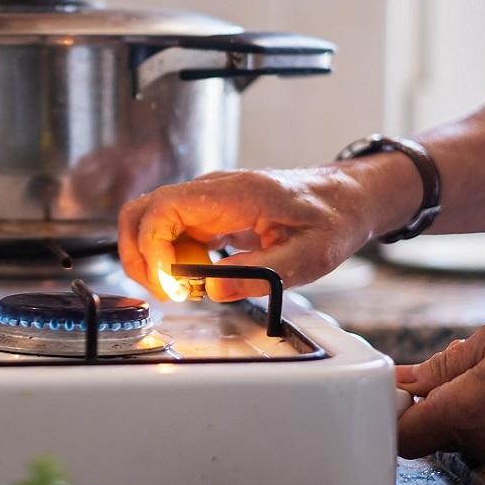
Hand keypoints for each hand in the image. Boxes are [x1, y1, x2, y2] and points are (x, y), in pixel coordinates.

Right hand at [117, 167, 378, 300]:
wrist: (346, 199)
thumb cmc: (331, 219)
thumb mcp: (308, 256)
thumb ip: (261, 274)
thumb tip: (213, 289)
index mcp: (233, 193)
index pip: (163, 209)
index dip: (152, 249)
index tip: (170, 285)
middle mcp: (210, 192)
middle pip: (141, 213)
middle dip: (139, 257)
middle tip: (166, 292)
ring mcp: (205, 202)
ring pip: (149, 224)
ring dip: (151, 261)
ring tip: (181, 290)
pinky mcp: (207, 216)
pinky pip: (169, 234)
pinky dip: (168, 261)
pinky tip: (194, 281)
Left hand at [396, 308, 484, 462]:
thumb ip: (444, 365)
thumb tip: (408, 381)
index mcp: (464, 414)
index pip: (402, 437)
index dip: (391, 412)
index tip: (396, 386)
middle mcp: (483, 443)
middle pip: (430, 435)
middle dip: (427, 404)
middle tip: (444, 365)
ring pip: (461, 433)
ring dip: (460, 404)